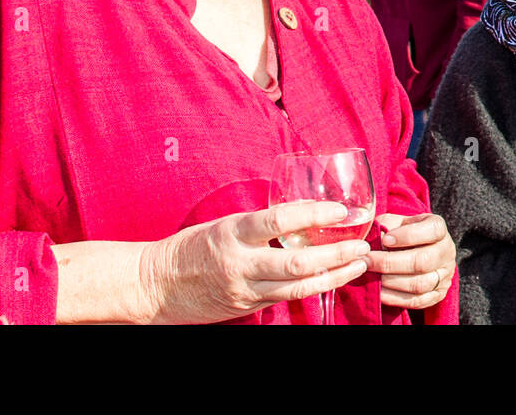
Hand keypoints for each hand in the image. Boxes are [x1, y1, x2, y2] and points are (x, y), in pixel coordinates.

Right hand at [139, 201, 370, 323]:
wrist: (155, 286)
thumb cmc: (189, 247)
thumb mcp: (221, 224)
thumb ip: (256, 224)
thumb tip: (297, 212)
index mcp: (233, 232)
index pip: (279, 220)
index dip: (313, 214)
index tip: (339, 209)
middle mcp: (240, 262)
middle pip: (297, 262)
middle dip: (335, 255)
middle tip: (361, 244)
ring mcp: (245, 289)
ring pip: (298, 286)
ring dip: (333, 276)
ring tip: (357, 263)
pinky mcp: (246, 307)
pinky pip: (285, 297)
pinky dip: (312, 287)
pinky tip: (333, 279)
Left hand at [365, 212, 455, 309]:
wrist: (417, 250)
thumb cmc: (403, 233)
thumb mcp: (397, 222)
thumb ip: (386, 226)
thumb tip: (368, 240)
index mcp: (438, 228)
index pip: (432, 230)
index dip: (408, 236)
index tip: (385, 239)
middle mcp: (446, 251)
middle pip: (423, 261)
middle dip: (390, 263)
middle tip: (368, 262)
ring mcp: (444, 275)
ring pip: (420, 284)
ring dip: (391, 282)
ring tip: (371, 276)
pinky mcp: (438, 294)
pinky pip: (417, 301)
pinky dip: (395, 298)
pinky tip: (379, 292)